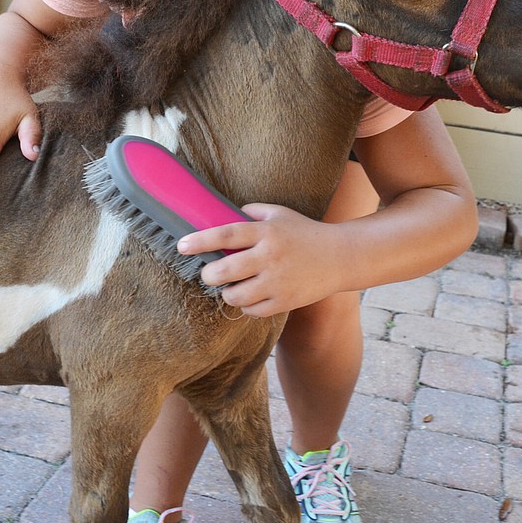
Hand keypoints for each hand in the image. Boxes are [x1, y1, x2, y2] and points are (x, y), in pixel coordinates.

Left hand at [177, 204, 346, 316]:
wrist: (339, 257)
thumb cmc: (305, 233)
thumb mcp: (280, 214)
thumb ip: (252, 211)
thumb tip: (223, 213)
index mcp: (266, 232)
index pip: (226, 235)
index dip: (200, 240)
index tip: (182, 245)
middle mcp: (269, 257)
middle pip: (224, 271)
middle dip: (209, 274)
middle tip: (209, 273)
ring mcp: (277, 282)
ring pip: (234, 296)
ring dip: (227, 292)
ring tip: (233, 286)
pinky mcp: (284, 301)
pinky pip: (251, 310)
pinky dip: (246, 305)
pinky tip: (252, 296)